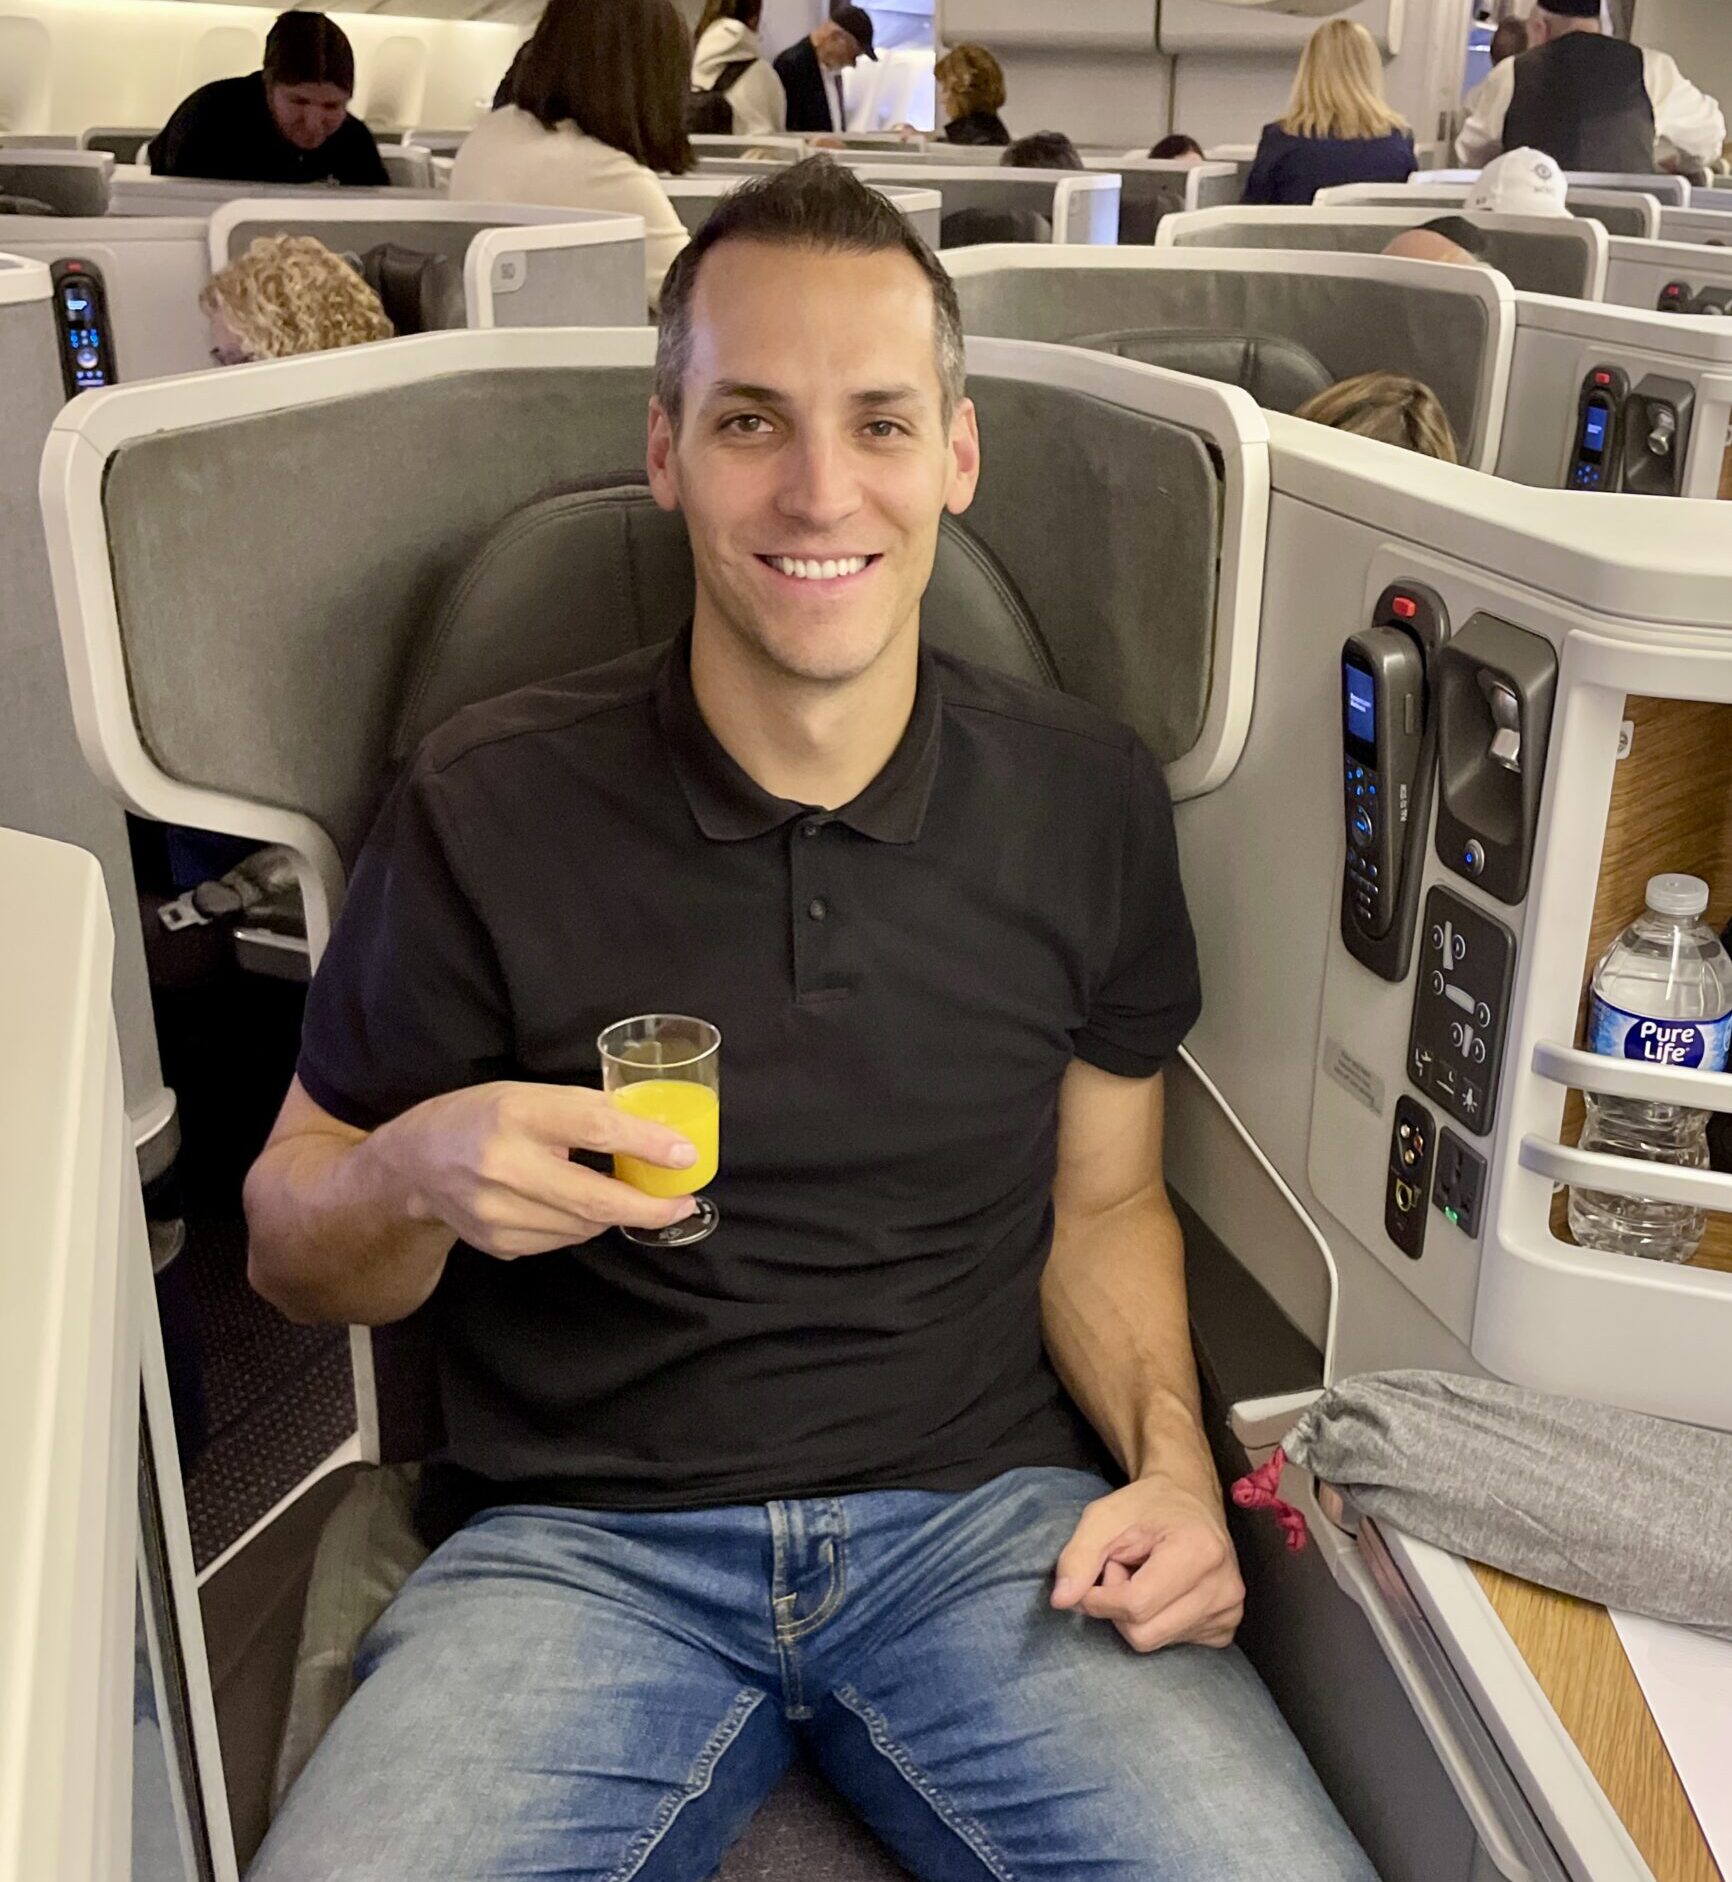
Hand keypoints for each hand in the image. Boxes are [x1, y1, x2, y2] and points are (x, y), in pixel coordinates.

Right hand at [377, 1080, 698, 1257]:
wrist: (418, 1162)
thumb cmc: (484, 1116)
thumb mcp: (530, 1094)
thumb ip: (587, 1110)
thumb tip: (653, 1132)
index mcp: (516, 1114)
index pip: (595, 1129)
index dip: (647, 1145)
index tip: (685, 1156)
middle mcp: (502, 1165)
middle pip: (595, 1199)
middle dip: (649, 1207)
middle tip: (683, 1203)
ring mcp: (496, 1212)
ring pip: (583, 1226)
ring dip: (612, 1215)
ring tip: (618, 1194)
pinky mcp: (497, 1242)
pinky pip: (560, 1240)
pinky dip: (580, 1225)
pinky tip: (569, 1204)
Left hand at [1050, 1478, 1244, 1651]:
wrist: (1188, 1499)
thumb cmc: (1145, 1506)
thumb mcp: (1104, 1517)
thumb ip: (1078, 1557)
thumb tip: (1061, 1602)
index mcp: (1200, 1551)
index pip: (1135, 1604)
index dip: (1100, 1596)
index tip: (1097, 1570)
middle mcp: (1225, 1587)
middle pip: (1143, 1632)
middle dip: (1117, 1605)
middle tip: (1123, 1568)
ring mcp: (1229, 1611)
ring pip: (1154, 1641)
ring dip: (1134, 1613)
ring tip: (1143, 1576)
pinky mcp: (1225, 1627)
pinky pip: (1171, 1643)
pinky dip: (1154, 1621)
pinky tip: (1162, 1590)